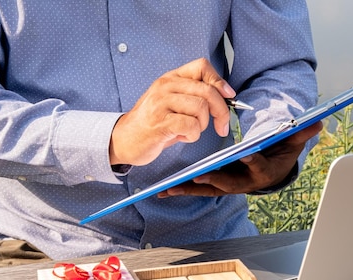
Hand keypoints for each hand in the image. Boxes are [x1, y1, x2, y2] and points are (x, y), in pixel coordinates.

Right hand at [109, 58, 234, 165]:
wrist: (123, 140)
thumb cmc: (152, 124)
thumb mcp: (171, 102)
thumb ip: (193, 96)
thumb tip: (225, 97)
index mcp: (170, 79)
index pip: (201, 66)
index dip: (219, 81)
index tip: (228, 96)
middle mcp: (165, 87)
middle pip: (207, 90)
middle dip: (221, 111)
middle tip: (221, 126)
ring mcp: (161, 103)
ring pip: (201, 108)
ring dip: (202, 126)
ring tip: (189, 131)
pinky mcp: (160, 122)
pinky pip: (191, 126)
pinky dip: (192, 136)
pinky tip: (181, 137)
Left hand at [158, 120, 322, 196]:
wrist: (273, 173)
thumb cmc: (281, 155)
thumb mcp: (292, 143)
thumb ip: (301, 133)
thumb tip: (319, 121)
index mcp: (262, 172)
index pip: (258, 165)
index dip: (253, 161)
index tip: (246, 154)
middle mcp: (244, 182)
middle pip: (228, 182)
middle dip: (213, 179)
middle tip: (198, 176)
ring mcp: (228, 185)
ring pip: (208, 188)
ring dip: (189, 189)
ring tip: (169, 188)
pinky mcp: (217, 185)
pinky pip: (199, 188)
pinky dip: (183, 188)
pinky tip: (165, 189)